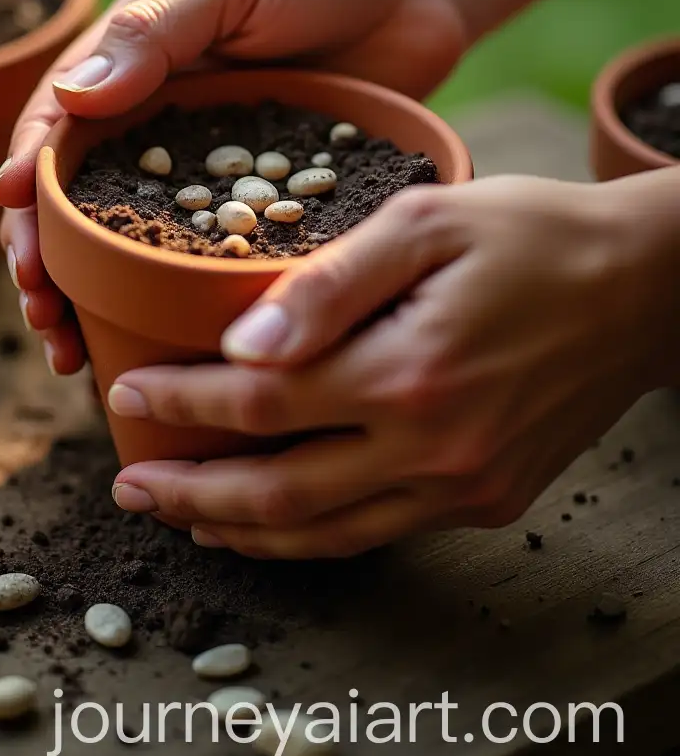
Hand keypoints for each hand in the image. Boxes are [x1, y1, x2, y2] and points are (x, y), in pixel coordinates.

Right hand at [0, 0, 467, 371]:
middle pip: (80, 199)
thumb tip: (72, 96)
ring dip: (93, 297)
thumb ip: (157, 30)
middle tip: (40, 310)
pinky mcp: (264, 203)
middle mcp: (157, 122)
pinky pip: (212, 257)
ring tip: (70, 351)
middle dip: (46, 255)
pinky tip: (161, 346)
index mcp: (132, 61)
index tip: (12, 217)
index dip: (27, 171)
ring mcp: (208, 169)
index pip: (59, 122)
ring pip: (135, 241)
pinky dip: (177, 303)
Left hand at [107, 174, 678, 557]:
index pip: (261, 404)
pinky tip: (277, 521)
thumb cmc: (529, 234)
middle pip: (280, 492)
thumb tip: (242, 344)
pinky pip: (381, 531)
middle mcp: (434, 446)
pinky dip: (315, 534)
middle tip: (130, 485)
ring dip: (243, 531)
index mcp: (408, 370)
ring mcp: (464, 484)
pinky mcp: (490, 498)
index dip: (182, 405)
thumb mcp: (426, 221)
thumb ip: (329, 283)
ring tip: (185, 519)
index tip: (126, 396)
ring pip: (327, 532)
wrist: (641, 288)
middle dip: (191, 494)